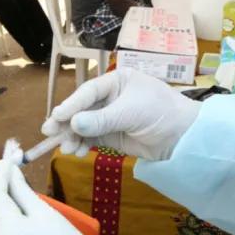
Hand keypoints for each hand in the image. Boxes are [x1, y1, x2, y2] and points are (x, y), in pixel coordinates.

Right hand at [41, 69, 200, 160]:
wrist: (185, 138)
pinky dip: (82, 145)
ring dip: (73, 137)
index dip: (71, 105)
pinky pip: (91, 138)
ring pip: (83, 126)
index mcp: (116, 82)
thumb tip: (72, 124)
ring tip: (67, 149)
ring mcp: (110, 117)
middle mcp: (110, 97)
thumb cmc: (161, 113)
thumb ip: (100, 120)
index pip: (87, 93)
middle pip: (81, 109)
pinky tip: (78, 152)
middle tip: (49, 134)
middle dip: (66, 123)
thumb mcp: (130, 113)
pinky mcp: (112, 135)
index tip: (56, 117)